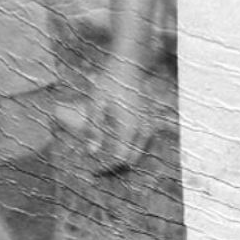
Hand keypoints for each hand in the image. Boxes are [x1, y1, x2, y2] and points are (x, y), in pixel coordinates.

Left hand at [86, 53, 165, 174]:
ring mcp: (149, 125)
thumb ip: (93, 129)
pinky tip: (115, 147)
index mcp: (129, 127)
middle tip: (97, 170)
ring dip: (123, 159)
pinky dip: (130, 149)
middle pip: (132, 159)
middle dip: (115, 168)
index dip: (107, 168)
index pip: (121, 158)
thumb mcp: (95, 104)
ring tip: (103, 161)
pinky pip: (143, 143)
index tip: (93, 172)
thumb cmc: (109, 83)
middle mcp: (143, 129)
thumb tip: (90, 152)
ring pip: (139, 153)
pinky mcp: (149, 121)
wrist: (128, 66)